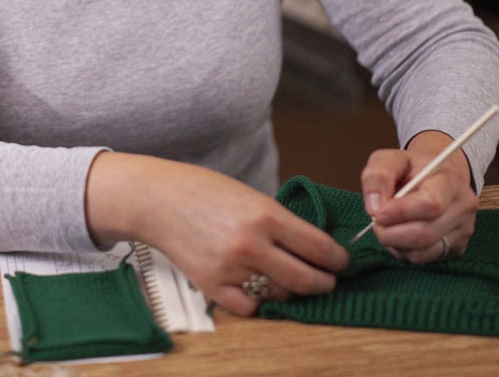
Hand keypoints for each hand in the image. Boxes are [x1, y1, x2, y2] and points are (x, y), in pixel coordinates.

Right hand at [85, 152, 347, 316]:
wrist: (158, 200)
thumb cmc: (205, 191)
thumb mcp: (251, 196)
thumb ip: (281, 222)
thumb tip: (315, 247)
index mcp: (266, 215)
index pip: (319, 248)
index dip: (337, 259)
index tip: (340, 262)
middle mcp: (252, 245)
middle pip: (306, 280)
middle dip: (323, 283)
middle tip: (326, 280)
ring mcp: (231, 269)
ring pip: (279, 295)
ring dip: (288, 289)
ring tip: (284, 277)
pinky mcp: (212, 286)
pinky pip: (249, 307)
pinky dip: (257, 301)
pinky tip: (255, 286)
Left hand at [359, 130, 478, 263]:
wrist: (434, 178)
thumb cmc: (410, 169)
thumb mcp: (389, 159)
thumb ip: (377, 176)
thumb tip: (374, 209)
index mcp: (450, 179)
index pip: (431, 204)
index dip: (400, 213)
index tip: (379, 213)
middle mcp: (463, 206)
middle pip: (425, 233)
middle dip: (391, 233)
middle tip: (377, 224)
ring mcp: (463, 230)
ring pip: (423, 252)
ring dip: (395, 244)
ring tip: (388, 227)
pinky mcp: (457, 248)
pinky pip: (424, 259)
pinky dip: (404, 252)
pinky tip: (400, 236)